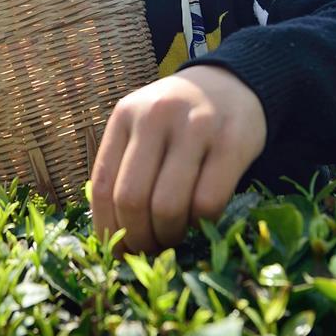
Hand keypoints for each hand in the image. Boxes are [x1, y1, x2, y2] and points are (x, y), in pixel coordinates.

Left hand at [90, 65, 266, 253]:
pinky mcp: (232, 141)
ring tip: (173, 239)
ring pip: (168, 205)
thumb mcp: (143, 126)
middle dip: (138, 238)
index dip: (106, 229)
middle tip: (149, 252)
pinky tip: (200, 222)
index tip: (117, 252)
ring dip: (168, 236)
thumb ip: (125, 166)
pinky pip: (208, 201)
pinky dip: (200, 224)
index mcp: (126, 115)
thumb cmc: (179, 117)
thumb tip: (111, 236)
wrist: (234, 83)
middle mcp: (157, 115)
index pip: (102, 185)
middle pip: (132, 199)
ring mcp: (196, 126)